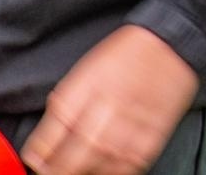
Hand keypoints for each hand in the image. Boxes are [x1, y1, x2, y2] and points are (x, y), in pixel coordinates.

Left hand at [20, 26, 198, 174]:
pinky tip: (106, 167)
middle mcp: (100, 116)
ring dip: (83, 174)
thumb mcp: (82, 74)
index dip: (36, 160)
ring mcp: (126, 130)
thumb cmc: (123, 56)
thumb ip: (61, 111)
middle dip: (56, 172)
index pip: (44, 145)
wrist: (169, 44)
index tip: (36, 164)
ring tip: (79, 170)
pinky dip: (112, 172)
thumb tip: (41, 148)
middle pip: (68, 162)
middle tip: (54, 173)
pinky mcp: (150, 138)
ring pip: (96, 169)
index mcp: (76, 98)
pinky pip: (125, 169)